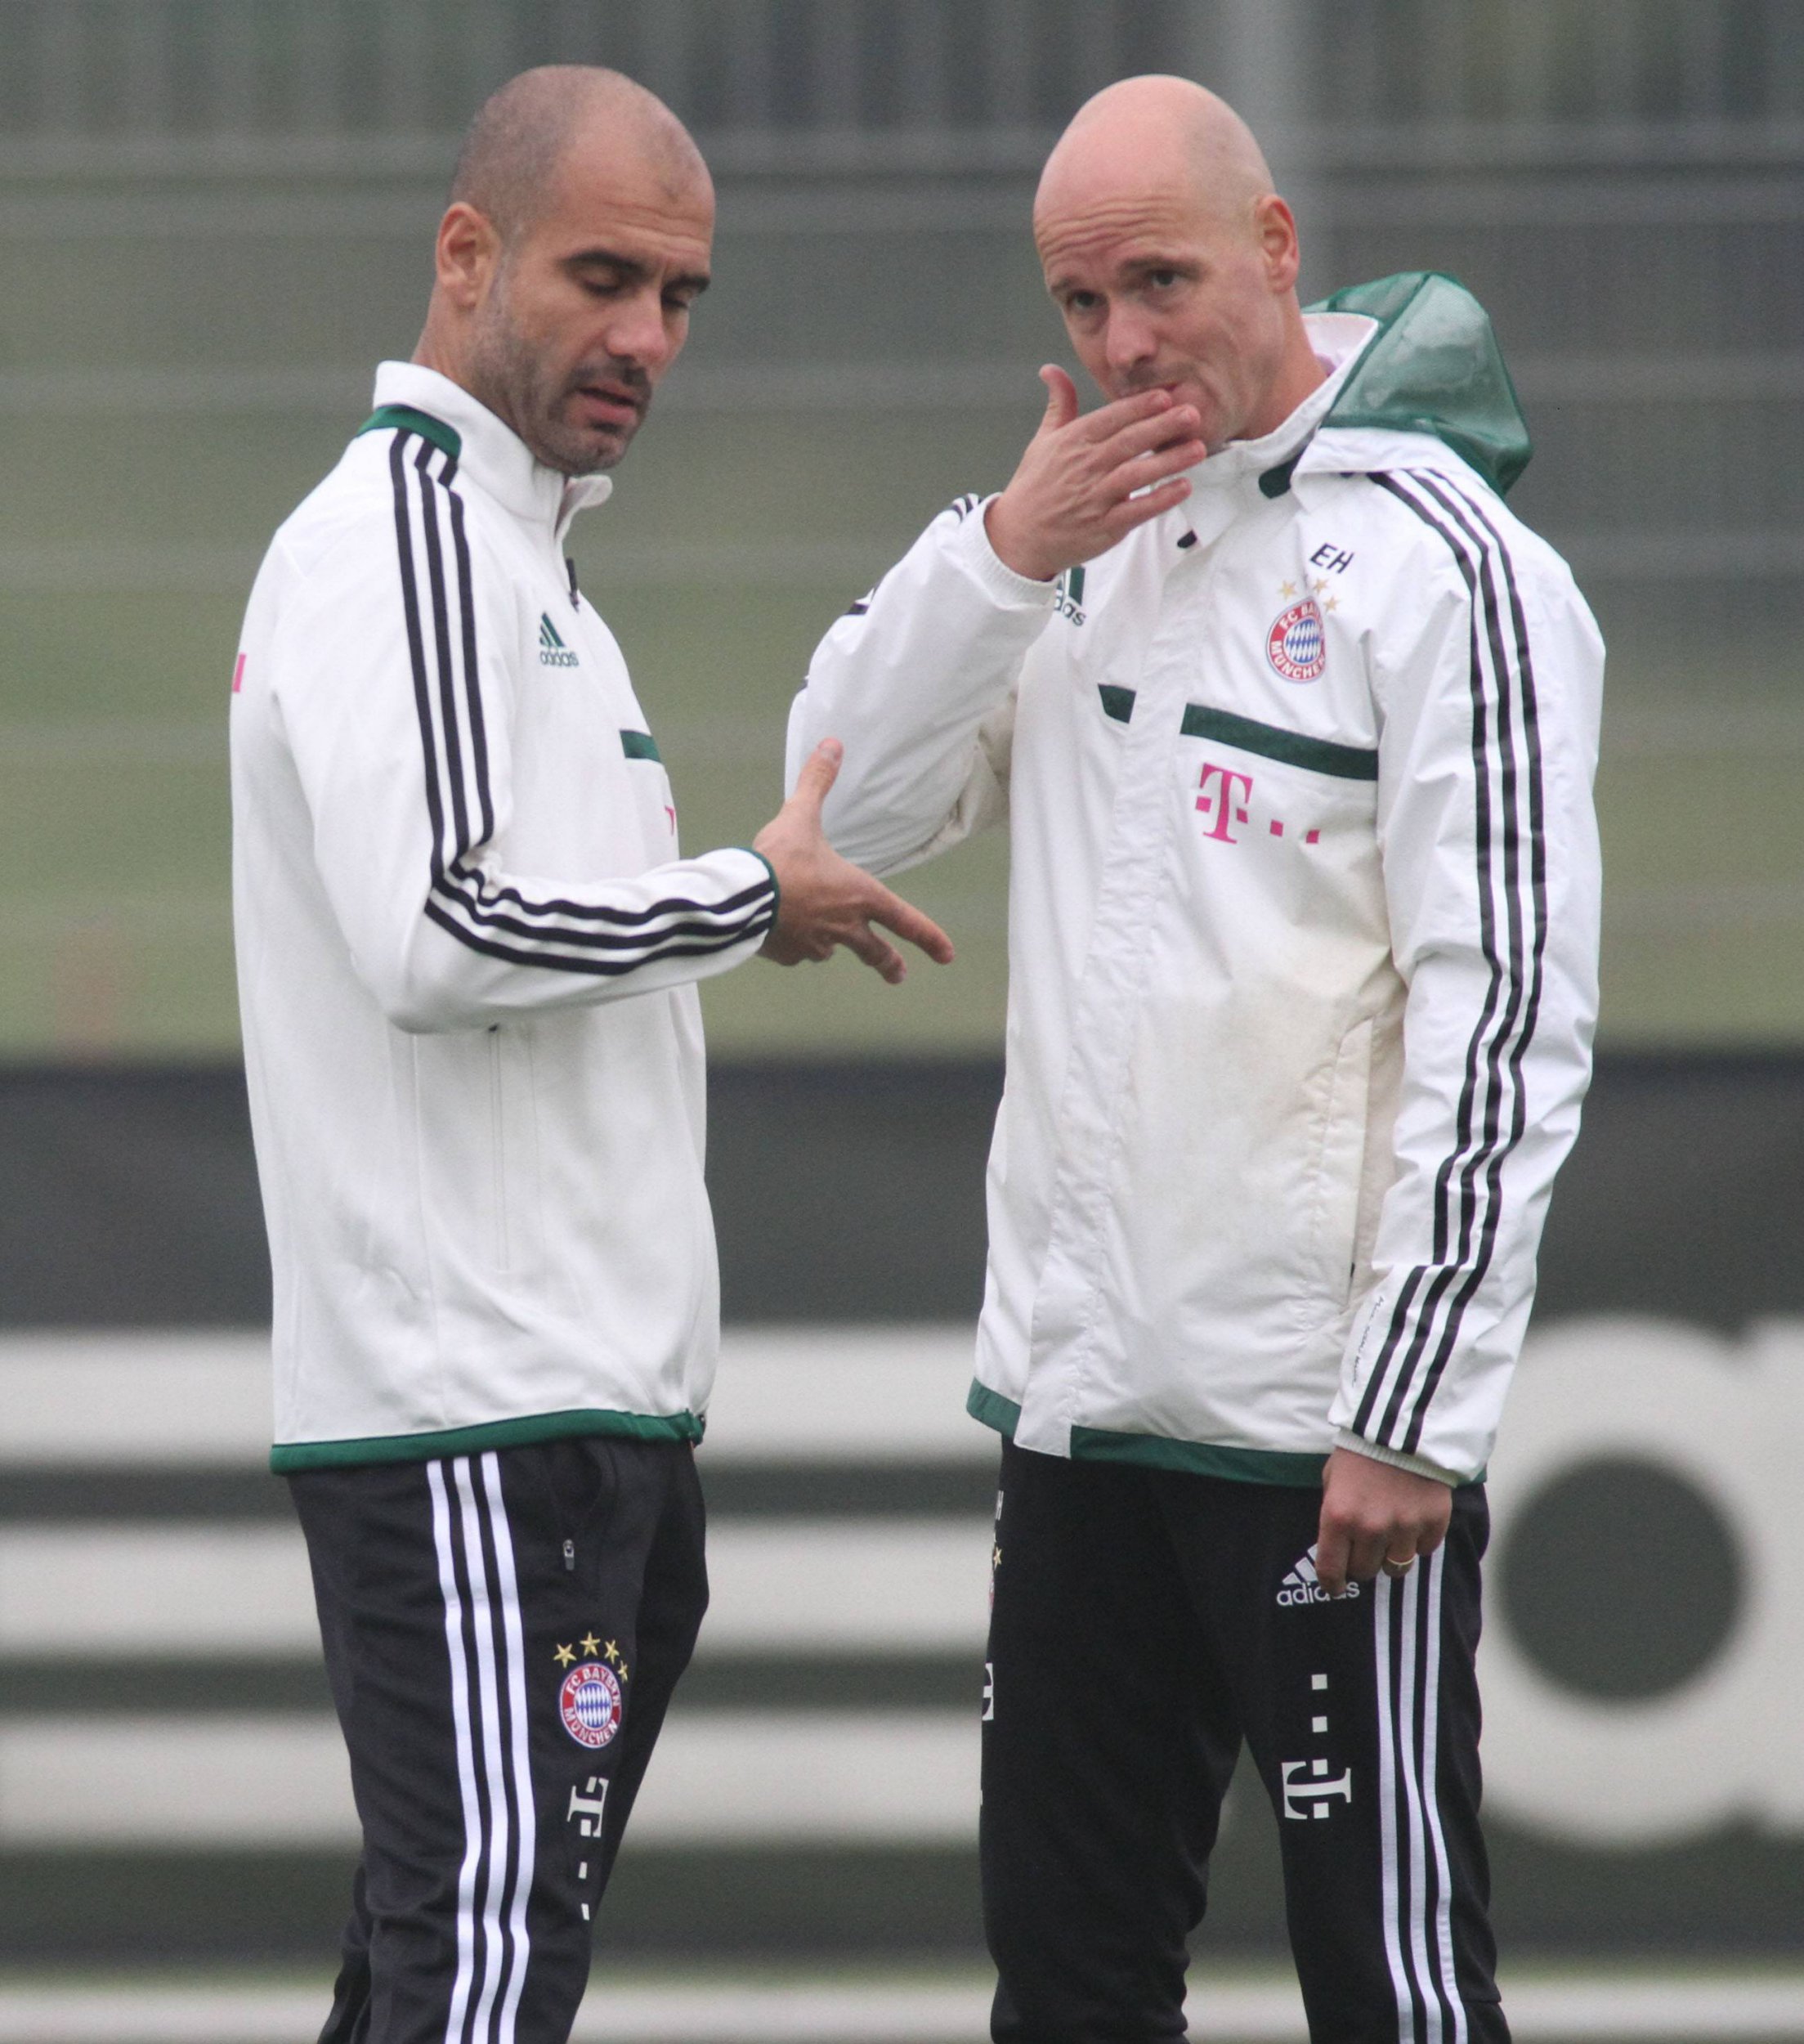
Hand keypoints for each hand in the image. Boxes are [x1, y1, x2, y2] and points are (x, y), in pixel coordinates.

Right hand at [753, 741, 955, 984]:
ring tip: (818, 935)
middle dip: (889, 964)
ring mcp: (817, 945)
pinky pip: (797, 952)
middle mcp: (845, 927)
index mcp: (860, 896)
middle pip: (875, 951)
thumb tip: (833, 744)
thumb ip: (818, 782)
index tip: (947, 955)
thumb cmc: (780, 859)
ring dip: (830, 944)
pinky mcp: (789, 956)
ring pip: (830, 949)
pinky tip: (780, 931)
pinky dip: (795, 944)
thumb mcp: (801, 815)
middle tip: (899, 973)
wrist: (742, 898)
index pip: (906, 920)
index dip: (929, 937)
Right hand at [982, 366, 1207, 583]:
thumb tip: (1051, 369)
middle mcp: (1084, 468)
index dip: (1138, 407)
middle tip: (1192, 414)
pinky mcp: (1103, 527)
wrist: (1018, 537)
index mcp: (1072, 442)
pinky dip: (1160, 500)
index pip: (1110, 419)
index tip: (1165, 397)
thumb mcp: (1042, 441)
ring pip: (1137, 475)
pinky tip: (1183, 487)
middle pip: (1128, 443)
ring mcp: (1094, 498)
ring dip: (1169, 461)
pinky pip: (1136, 511)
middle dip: (1162, 427)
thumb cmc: (1035, 487)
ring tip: (1198, 448)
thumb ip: (1059, 405)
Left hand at [1314, 1447, 1452, 1597]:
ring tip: (1391, 1532)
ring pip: (1396, 1567)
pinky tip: (1413, 1518)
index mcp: (1339, 1517)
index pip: (1331, 1570)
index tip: (1335, 1587)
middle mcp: (1371, 1528)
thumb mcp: (1333, 1479)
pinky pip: (1424, 1550)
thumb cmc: (1361, 1450)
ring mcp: (1405, 1528)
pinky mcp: (1433, 1523)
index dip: (1332, 1583)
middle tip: (1365, 1545)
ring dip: (1391, 1554)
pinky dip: (1418, 1540)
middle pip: (1366, 1572)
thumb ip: (1335, 1513)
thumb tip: (1337, 1544)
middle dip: (1363, 1562)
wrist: (1403, 1425)